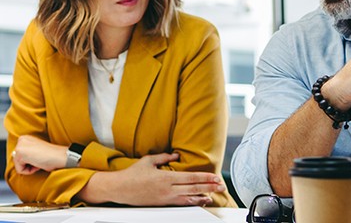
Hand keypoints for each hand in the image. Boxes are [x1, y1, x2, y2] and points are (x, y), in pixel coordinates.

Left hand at [12, 135, 67, 174]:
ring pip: (18, 165)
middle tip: (40, 158)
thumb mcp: (36, 151)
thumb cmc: (52, 155)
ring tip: (39, 161)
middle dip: (28, 163)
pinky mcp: (19, 153)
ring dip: (30, 167)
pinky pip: (20, 170)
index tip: (40, 156)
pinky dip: (29, 171)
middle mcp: (22, 139)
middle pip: (17, 160)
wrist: (59, 156)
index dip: (31, 160)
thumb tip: (20, 158)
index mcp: (26, 138)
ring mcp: (19, 146)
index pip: (20, 156)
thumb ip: (27, 152)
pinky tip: (38, 164)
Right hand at [78, 152, 225, 205]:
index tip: (215, 177)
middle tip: (222, 186)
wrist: (119, 189)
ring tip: (215, 194)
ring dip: (204, 195)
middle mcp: (168, 189)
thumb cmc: (132, 174)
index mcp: (165, 177)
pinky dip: (193, 202)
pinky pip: (181, 203)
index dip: (205, 177)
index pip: (190, 177)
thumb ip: (164, 157)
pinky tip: (200, 200)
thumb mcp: (148, 161)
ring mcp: (166, 198)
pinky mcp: (163, 203)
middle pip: (193, 188)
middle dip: (209, 187)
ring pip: (189, 198)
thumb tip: (177, 155)